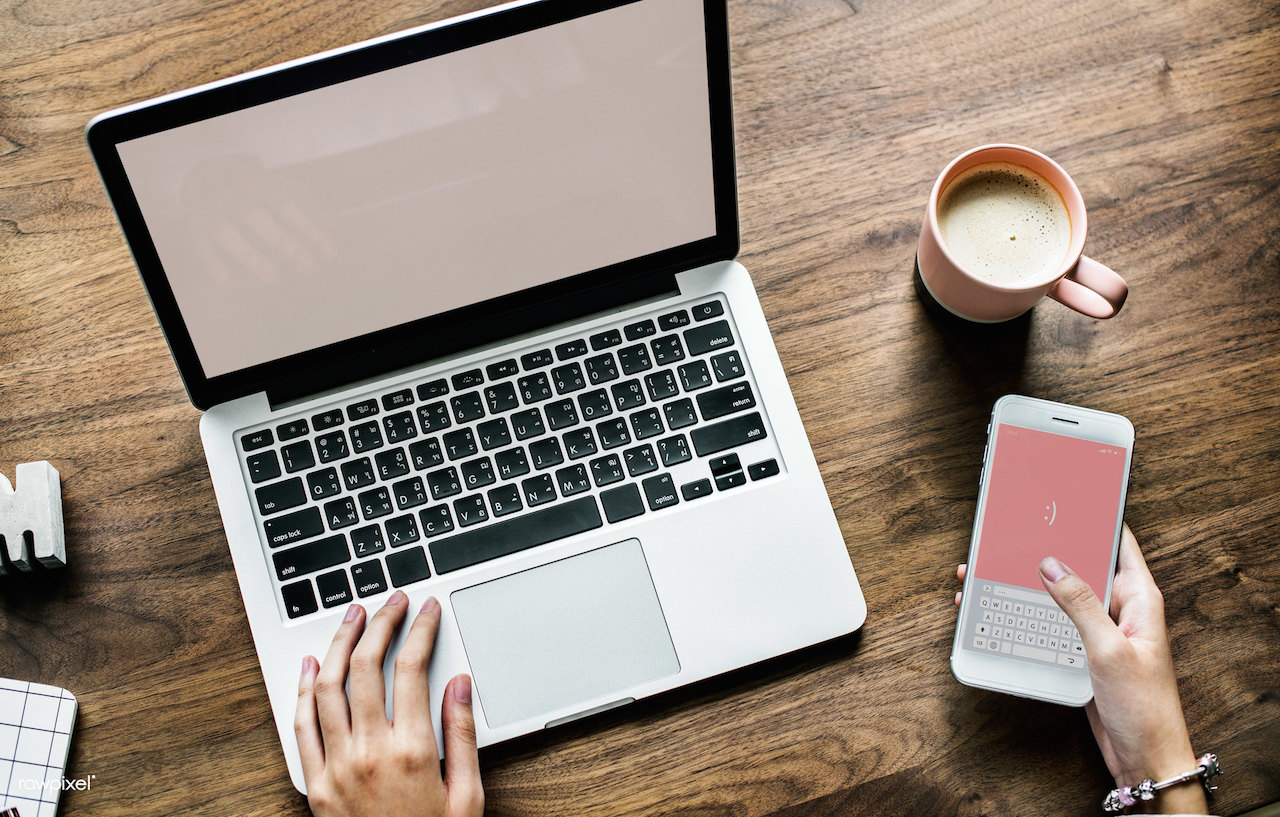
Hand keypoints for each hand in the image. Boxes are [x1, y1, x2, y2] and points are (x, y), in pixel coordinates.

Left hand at [295, 591, 483, 816]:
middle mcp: (369, 753)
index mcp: (412, 752)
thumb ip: (461, 734)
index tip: (427, 610)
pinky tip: (314, 664)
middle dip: (380, 624)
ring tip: (353, 617)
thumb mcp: (467, 795)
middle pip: (367, 667)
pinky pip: (302, 727)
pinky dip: (304, 689)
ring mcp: (336, 767)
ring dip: (340, 644)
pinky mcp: (314, 785)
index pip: (412, 670)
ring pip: (329, 688)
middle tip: (390, 602)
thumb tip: (459, 682)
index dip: (420, 631)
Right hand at [955, 526, 1206, 814]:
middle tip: (1008, 534)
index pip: (1118, 542)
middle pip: (1080, 565)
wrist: (1144, 758)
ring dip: (1027, 583)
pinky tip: (999, 609)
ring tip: (987, 571)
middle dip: (1044, 550)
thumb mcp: (1109, 650)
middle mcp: (1119, 608)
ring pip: (1059, 594)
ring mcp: (1100, 629)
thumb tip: (1053, 564)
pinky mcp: (1082, 650)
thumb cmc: (1143, 708)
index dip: (1093, 518)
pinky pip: (1052, 622)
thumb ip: (1081, 604)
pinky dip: (1026, 613)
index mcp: (1139, 598)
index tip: (1062, 500)